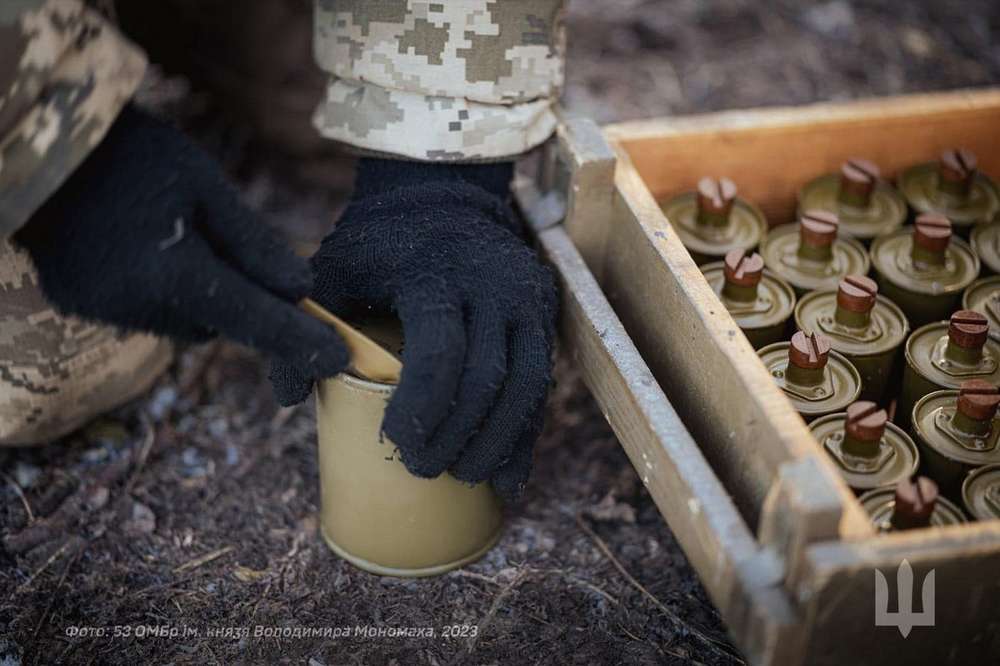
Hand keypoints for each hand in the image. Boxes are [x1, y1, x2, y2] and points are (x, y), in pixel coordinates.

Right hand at [15, 105, 347, 384]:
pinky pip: (145, 311)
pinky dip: (158, 289)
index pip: (254, 319)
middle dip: (236, 296)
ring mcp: (103, 309)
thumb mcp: (203, 183)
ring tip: (170, 232)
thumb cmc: (131, 154)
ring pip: (183, 320)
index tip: (337, 359)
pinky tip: (141, 245)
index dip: (300, 341)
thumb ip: (253, 244)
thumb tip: (301, 290)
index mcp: (172, 271)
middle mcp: (136, 304)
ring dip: (196, 293)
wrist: (38, 153)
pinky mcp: (81, 305)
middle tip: (218, 240)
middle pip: (218, 323)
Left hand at [269, 159, 557, 499]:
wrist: (444, 195)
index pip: (440, 352)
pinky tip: (508, 477)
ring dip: (495, 442)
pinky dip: (526, 434)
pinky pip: (541, 383)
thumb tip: (290, 398)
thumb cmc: (381, 241)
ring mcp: (525, 302)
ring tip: (464, 479)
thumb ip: (309, 323)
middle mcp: (492, 287)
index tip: (397, 443)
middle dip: (454, 436)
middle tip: (420, 470)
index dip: (422, 407)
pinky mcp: (543, 317)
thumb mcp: (334, 266)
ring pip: (524, 386)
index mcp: (437, 275)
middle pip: (485, 378)